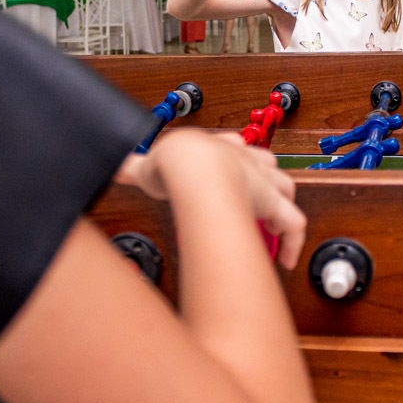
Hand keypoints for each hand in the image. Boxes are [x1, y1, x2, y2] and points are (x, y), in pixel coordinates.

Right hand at [116, 129, 305, 268]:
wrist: (189, 166)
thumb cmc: (172, 164)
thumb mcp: (145, 165)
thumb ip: (129, 167)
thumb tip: (110, 167)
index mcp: (216, 148)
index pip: (234, 145)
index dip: (235, 155)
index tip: (231, 164)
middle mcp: (243, 160)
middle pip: (266, 164)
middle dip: (265, 178)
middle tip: (258, 198)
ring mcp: (260, 180)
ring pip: (285, 187)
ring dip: (282, 205)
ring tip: (274, 227)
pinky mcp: (270, 203)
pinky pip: (292, 223)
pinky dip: (292, 242)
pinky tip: (287, 258)